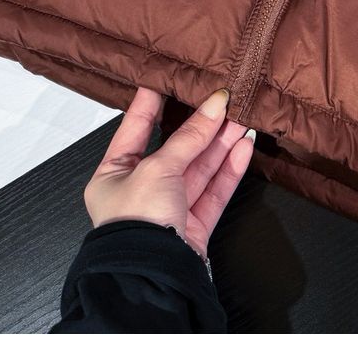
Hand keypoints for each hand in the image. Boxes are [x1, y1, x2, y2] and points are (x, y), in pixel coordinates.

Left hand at [83, 86, 254, 257]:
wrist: (152, 277)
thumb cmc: (135, 224)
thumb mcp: (158, 167)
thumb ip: (190, 137)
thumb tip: (215, 105)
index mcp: (113, 175)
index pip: (133, 130)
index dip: (148, 105)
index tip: (162, 80)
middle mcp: (140, 192)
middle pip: (175, 150)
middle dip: (201, 126)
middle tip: (221, 99)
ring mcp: (168, 210)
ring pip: (199, 169)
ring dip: (221, 143)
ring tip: (241, 117)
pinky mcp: (192, 228)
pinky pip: (213, 191)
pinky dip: (230, 169)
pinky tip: (244, 147)